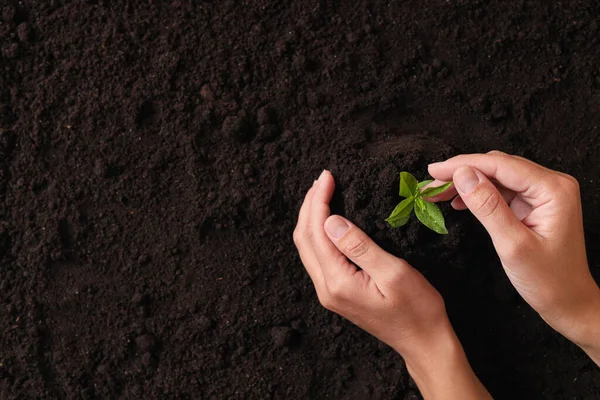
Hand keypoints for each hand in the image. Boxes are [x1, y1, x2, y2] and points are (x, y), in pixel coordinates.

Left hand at [293, 170, 490, 398]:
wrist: (424, 342)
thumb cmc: (417, 309)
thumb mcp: (393, 272)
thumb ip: (359, 246)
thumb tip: (331, 220)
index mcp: (338, 282)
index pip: (317, 233)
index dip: (318, 201)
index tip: (327, 176)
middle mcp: (326, 289)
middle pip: (305, 239)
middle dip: (310, 206)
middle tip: (322, 179)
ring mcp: (330, 293)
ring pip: (308, 248)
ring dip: (312, 218)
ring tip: (322, 193)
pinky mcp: (338, 293)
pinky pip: (318, 257)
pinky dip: (318, 234)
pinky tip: (328, 220)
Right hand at [428, 151, 599, 363]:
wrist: (568, 302)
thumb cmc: (548, 280)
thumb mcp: (513, 245)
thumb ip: (487, 206)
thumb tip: (462, 174)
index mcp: (553, 189)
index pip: (500, 165)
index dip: (463, 164)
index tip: (432, 171)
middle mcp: (550, 184)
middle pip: (496, 167)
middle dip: (461, 173)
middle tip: (428, 185)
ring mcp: (542, 193)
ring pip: (495, 177)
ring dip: (465, 183)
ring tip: (436, 193)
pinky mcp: (533, 204)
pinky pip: (500, 190)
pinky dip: (477, 194)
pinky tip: (457, 202)